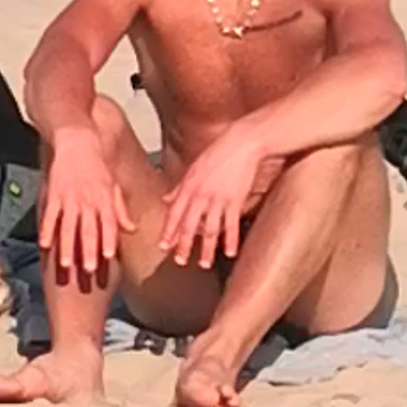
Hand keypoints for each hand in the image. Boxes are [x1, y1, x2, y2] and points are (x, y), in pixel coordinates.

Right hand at [37, 123, 127, 286]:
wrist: (78, 141)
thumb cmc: (98, 165)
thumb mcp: (113, 185)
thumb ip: (120, 209)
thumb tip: (130, 229)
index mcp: (104, 198)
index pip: (108, 224)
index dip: (108, 241)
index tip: (108, 258)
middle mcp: (88, 199)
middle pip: (89, 229)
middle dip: (89, 250)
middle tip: (89, 270)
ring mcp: (70, 197)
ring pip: (68, 226)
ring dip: (67, 246)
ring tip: (66, 264)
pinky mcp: (54, 193)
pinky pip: (50, 215)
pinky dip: (47, 230)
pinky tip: (44, 244)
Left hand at [158, 123, 277, 273]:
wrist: (242, 142)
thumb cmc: (218, 152)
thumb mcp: (194, 168)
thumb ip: (179, 187)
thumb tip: (166, 199)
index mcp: (189, 185)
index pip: (174, 213)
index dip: (169, 231)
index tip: (164, 246)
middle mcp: (200, 194)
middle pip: (189, 225)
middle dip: (183, 245)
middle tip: (180, 261)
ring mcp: (218, 199)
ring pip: (209, 230)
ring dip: (206, 249)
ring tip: (203, 264)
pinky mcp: (235, 200)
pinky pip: (231, 225)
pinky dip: (230, 241)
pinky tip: (230, 253)